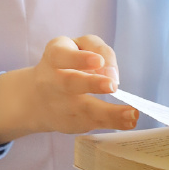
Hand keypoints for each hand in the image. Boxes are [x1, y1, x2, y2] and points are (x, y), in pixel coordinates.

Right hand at [0, 35, 138, 143]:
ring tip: (132, 114)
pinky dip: (111, 123)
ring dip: (109, 113)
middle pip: (70, 83)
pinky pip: (91, 123)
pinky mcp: (69, 122)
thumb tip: (112, 73)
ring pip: (84, 109)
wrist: (36, 98)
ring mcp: (60, 105)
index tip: (98, 61)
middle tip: (112, 85)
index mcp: (54, 56)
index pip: (62, 55)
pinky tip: (128, 122)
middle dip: (92, 84)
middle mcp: (53, 81)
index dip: (79, 59)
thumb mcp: (77, 46)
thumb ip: (98, 50)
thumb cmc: (66, 64)